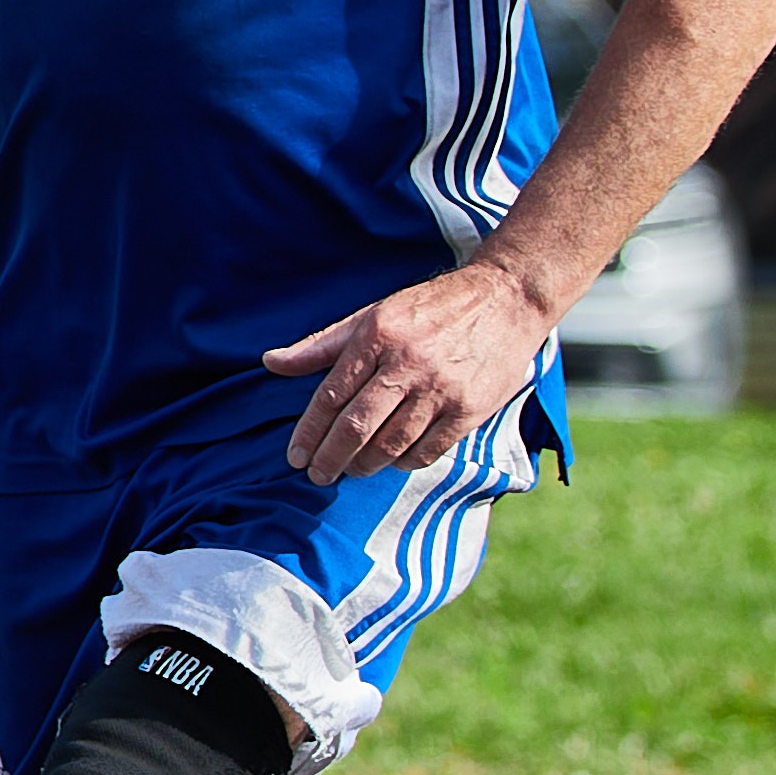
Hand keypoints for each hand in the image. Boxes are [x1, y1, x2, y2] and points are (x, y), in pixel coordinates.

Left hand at [261, 257, 551, 480]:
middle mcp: (407, 364)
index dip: (310, 431)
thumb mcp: (372, 315)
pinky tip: (391, 462)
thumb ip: (322, 345)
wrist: (505, 299)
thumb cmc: (429, 309)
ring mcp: (441, 388)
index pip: (332, 395)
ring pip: (391, 444)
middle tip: (318, 475)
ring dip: (365, 465)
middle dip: (331, 458)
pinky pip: (428, 450)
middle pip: (357, 426)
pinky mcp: (470, 408)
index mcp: (377, 336)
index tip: (296, 457)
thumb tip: (271, 362)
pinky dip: (404, 462)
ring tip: (351, 470)